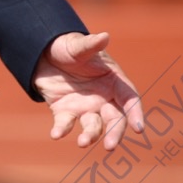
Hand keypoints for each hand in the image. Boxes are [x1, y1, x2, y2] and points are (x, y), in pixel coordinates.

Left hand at [32, 31, 143, 149]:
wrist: (43, 52)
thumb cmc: (69, 47)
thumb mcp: (79, 45)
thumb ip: (91, 44)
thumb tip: (104, 36)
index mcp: (114, 82)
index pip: (130, 100)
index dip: (135, 114)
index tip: (139, 128)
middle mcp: (103, 99)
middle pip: (115, 120)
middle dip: (115, 133)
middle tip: (111, 146)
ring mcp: (85, 107)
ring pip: (92, 127)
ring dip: (90, 135)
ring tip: (83, 142)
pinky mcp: (65, 112)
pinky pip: (65, 124)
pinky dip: (61, 130)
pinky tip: (56, 134)